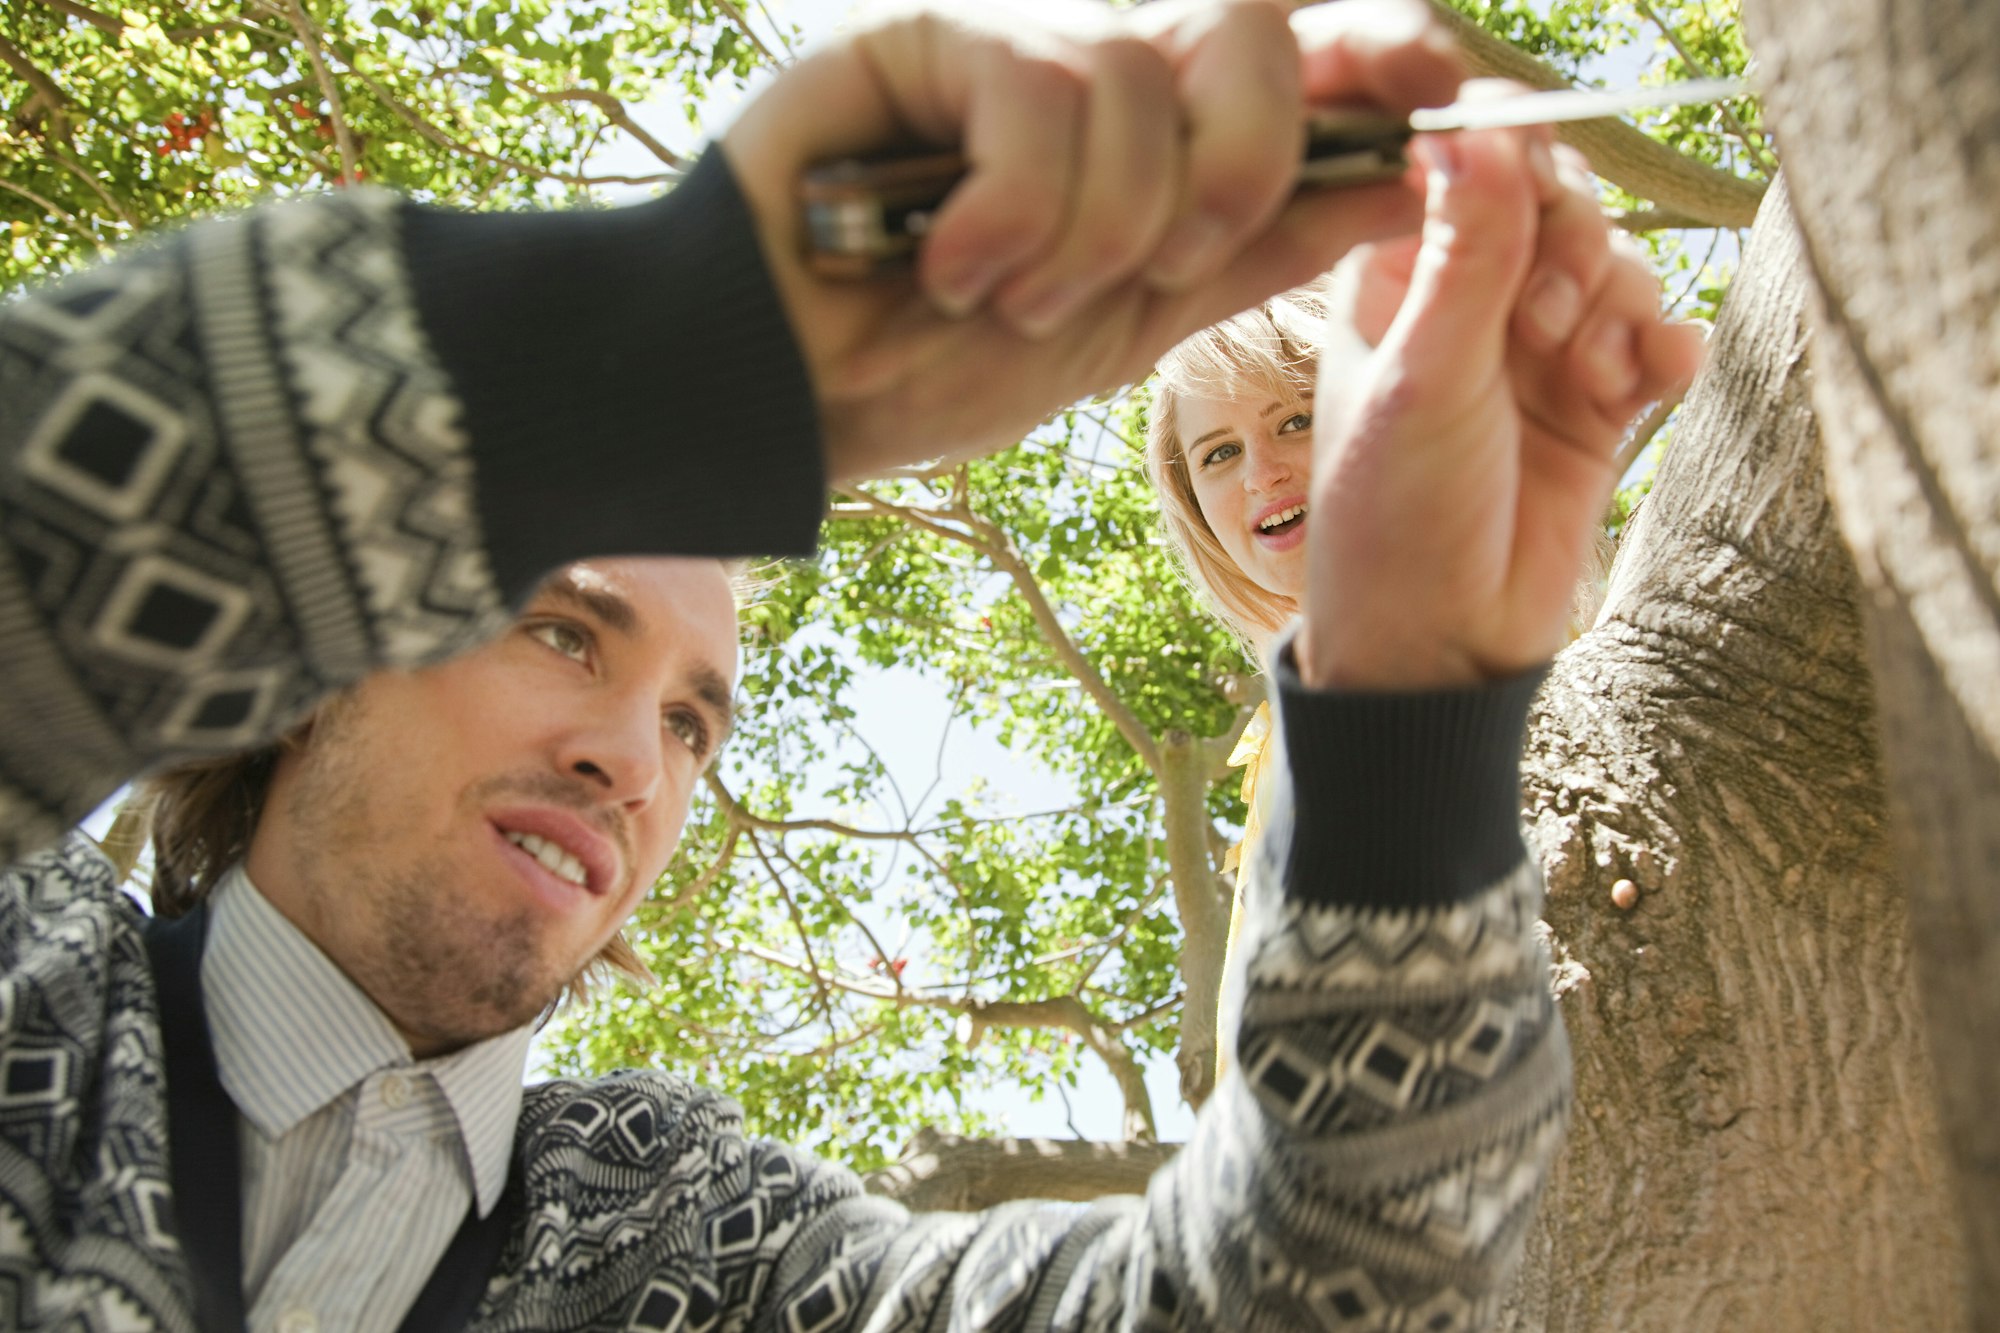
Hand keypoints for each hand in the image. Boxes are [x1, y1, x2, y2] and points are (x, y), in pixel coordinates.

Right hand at [722, 0, 1463, 481]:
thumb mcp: (1137, 321)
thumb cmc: (940, 366)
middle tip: (1164, 259)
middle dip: (1236, 162)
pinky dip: (1012, 213)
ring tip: (1005, 298)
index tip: (1452, 93)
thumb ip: (1259, 242)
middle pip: (1246, 29)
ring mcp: (1006, 40)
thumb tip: (1405, 175)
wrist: (789, 402)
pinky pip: (1035, 90)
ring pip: (1137, 79)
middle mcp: (1090, 64)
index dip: (1381, 51)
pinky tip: (948, 269)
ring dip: (1092, 232)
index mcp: (1154, 126)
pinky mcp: (920, 36)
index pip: (1294, 47)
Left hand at [1298, 113, 1704, 687]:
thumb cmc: (1394, 518)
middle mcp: (1465, 305)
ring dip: (1615, 308)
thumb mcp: (1426, 378)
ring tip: (1583, 379)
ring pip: (1612, 266)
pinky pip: (1654, 338)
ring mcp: (1534, 352)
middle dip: (1572, 247)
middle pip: (1556, 206)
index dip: (1514, 165)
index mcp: (1394, 280)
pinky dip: (1662, 350)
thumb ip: (1468, 256)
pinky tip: (1651, 384)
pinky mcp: (1594, 404)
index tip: (1537, 195)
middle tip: (1548, 321)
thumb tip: (1478, 131)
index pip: (1466, 170)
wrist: (1441, 647)